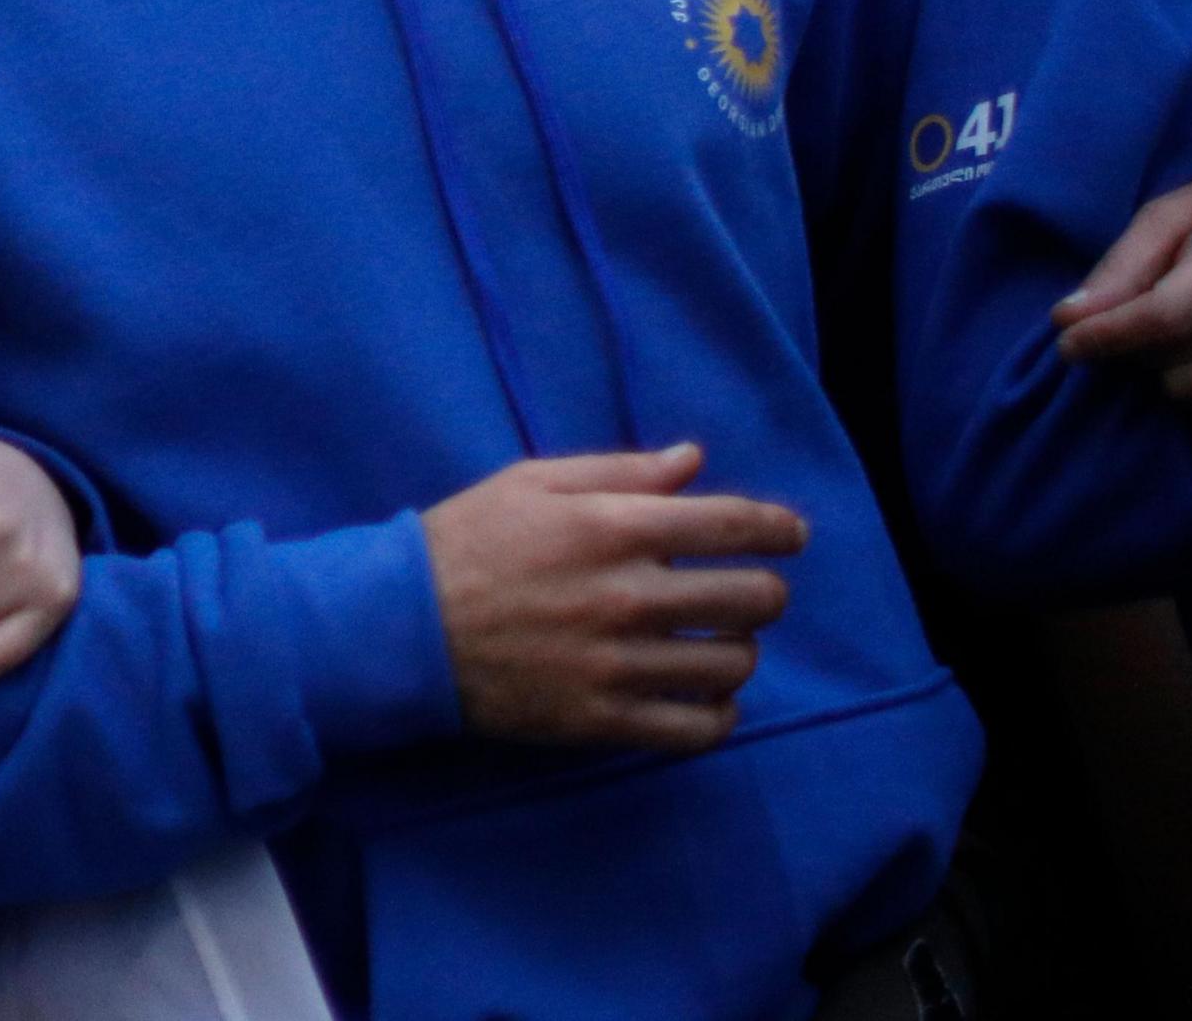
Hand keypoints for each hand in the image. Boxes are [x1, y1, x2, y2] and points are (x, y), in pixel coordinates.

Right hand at [423, 443, 803, 754]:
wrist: (399, 629)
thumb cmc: (464, 543)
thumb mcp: (532, 483)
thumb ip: (619, 471)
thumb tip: (693, 461)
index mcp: (613, 528)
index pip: (734, 527)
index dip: (779, 528)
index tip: (792, 534)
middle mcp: (628, 596)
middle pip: (752, 599)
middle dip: (767, 591)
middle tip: (751, 591)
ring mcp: (619, 665)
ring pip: (734, 664)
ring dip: (740, 650)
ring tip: (718, 642)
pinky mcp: (602, 721)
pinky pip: (697, 728)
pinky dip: (718, 714)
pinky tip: (705, 697)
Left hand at [1052, 161, 1191, 434]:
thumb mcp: (1165, 216)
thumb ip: (1119, 268)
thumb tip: (1068, 319)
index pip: (1167, 315)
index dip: (1108, 334)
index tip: (1068, 342)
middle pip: (1170, 356)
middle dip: (1139, 341)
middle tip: (1157, 306)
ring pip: (1190, 391)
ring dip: (1170, 367)